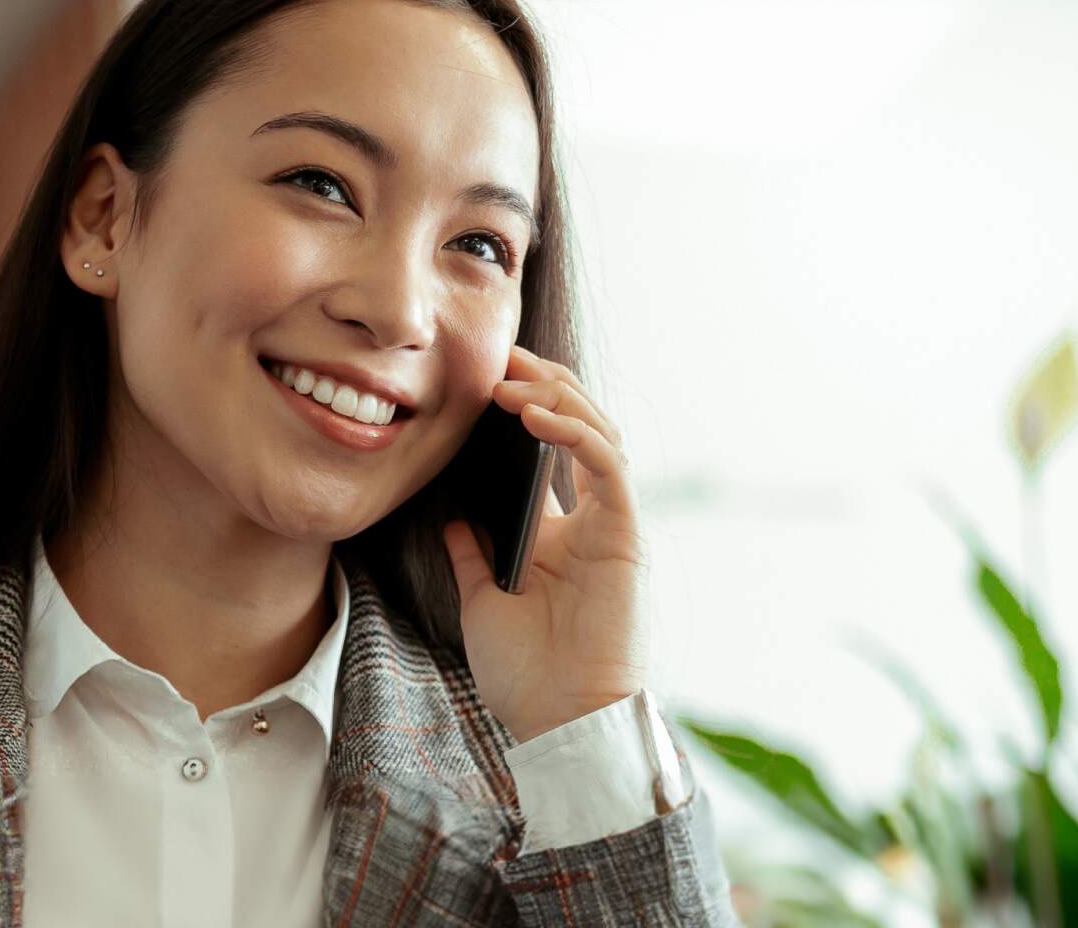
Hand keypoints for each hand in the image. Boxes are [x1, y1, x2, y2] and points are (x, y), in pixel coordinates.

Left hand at [442, 344, 650, 742]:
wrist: (561, 722)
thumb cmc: (528, 674)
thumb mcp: (482, 600)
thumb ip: (472, 554)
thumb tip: (452, 517)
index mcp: (559, 535)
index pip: (550, 451)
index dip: (527, 407)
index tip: (485, 377)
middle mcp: (591, 522)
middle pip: (580, 428)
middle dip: (544, 384)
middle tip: (501, 356)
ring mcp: (612, 525)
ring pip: (600, 434)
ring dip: (558, 396)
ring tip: (511, 376)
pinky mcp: (626, 533)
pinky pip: (608, 464)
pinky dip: (573, 432)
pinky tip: (534, 416)